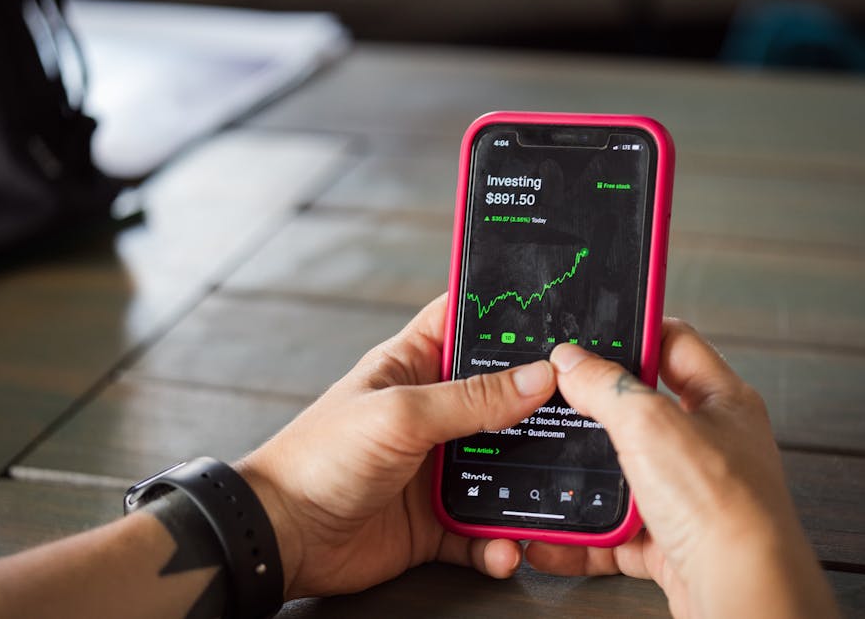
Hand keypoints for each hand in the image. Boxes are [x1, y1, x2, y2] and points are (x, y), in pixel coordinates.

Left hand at [238, 295, 555, 598]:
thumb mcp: (399, 414)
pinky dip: (498, 543)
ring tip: (552, 495)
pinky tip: (505, 550)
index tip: (557, 315)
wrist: (284, 537)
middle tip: (580, 411)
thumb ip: (470, 398)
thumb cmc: (319, 458)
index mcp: (414, 366)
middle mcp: (432, 412)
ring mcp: (437, 466)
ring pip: (503, 468)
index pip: (466, 322)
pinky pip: (483, 529)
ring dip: (527, 485)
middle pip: (501, 398)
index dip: (506, 314)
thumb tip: (536, 378)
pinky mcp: (437, 518)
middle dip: (537, 407)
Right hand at [526, 319, 837, 617]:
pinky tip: (556, 534)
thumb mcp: (651, 424)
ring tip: (551, 467)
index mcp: (720, 399)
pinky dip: (582, 534)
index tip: (593, 330)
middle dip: (596, 411)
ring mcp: (687, 492)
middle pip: (640, 411)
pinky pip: (614, 528)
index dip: (634, 330)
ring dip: (584, 477)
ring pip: (622, 472)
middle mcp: (707, 443)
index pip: (674, 342)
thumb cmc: (724, 507)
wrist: (737, 593)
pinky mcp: (668, 537)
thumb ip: (607, 386)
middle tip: (560, 398)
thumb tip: (572, 361)